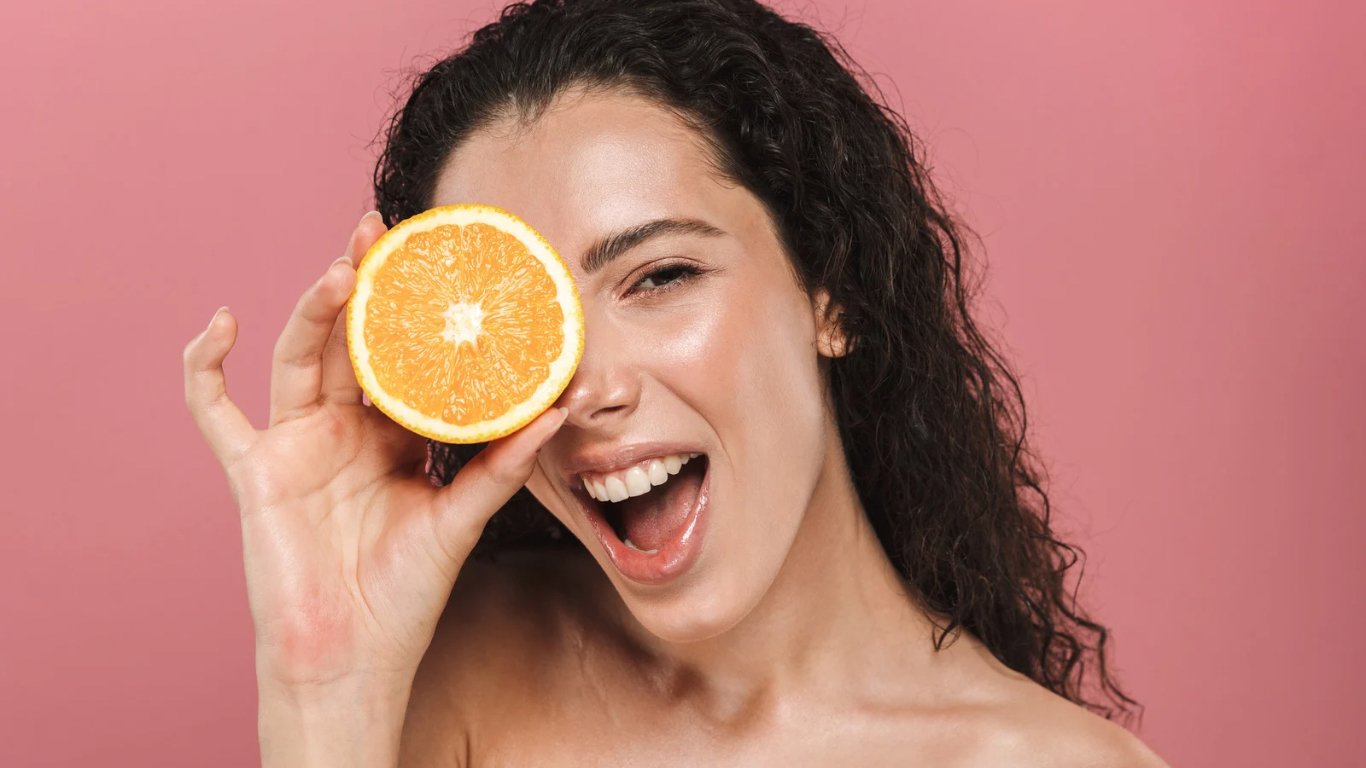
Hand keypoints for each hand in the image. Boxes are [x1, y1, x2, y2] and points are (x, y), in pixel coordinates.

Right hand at [183, 212, 566, 690]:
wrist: (352, 656)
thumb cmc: (404, 593)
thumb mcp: (462, 517)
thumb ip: (505, 463)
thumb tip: (562, 407)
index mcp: (392, 436)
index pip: (403, 356)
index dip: (414, 311)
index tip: (438, 262)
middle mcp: (343, 429)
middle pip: (348, 340)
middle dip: (362, 285)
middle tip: (382, 232)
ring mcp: (295, 444)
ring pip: (296, 356)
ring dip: (312, 310)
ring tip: (343, 268)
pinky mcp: (254, 471)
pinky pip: (215, 410)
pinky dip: (204, 366)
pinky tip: (222, 323)